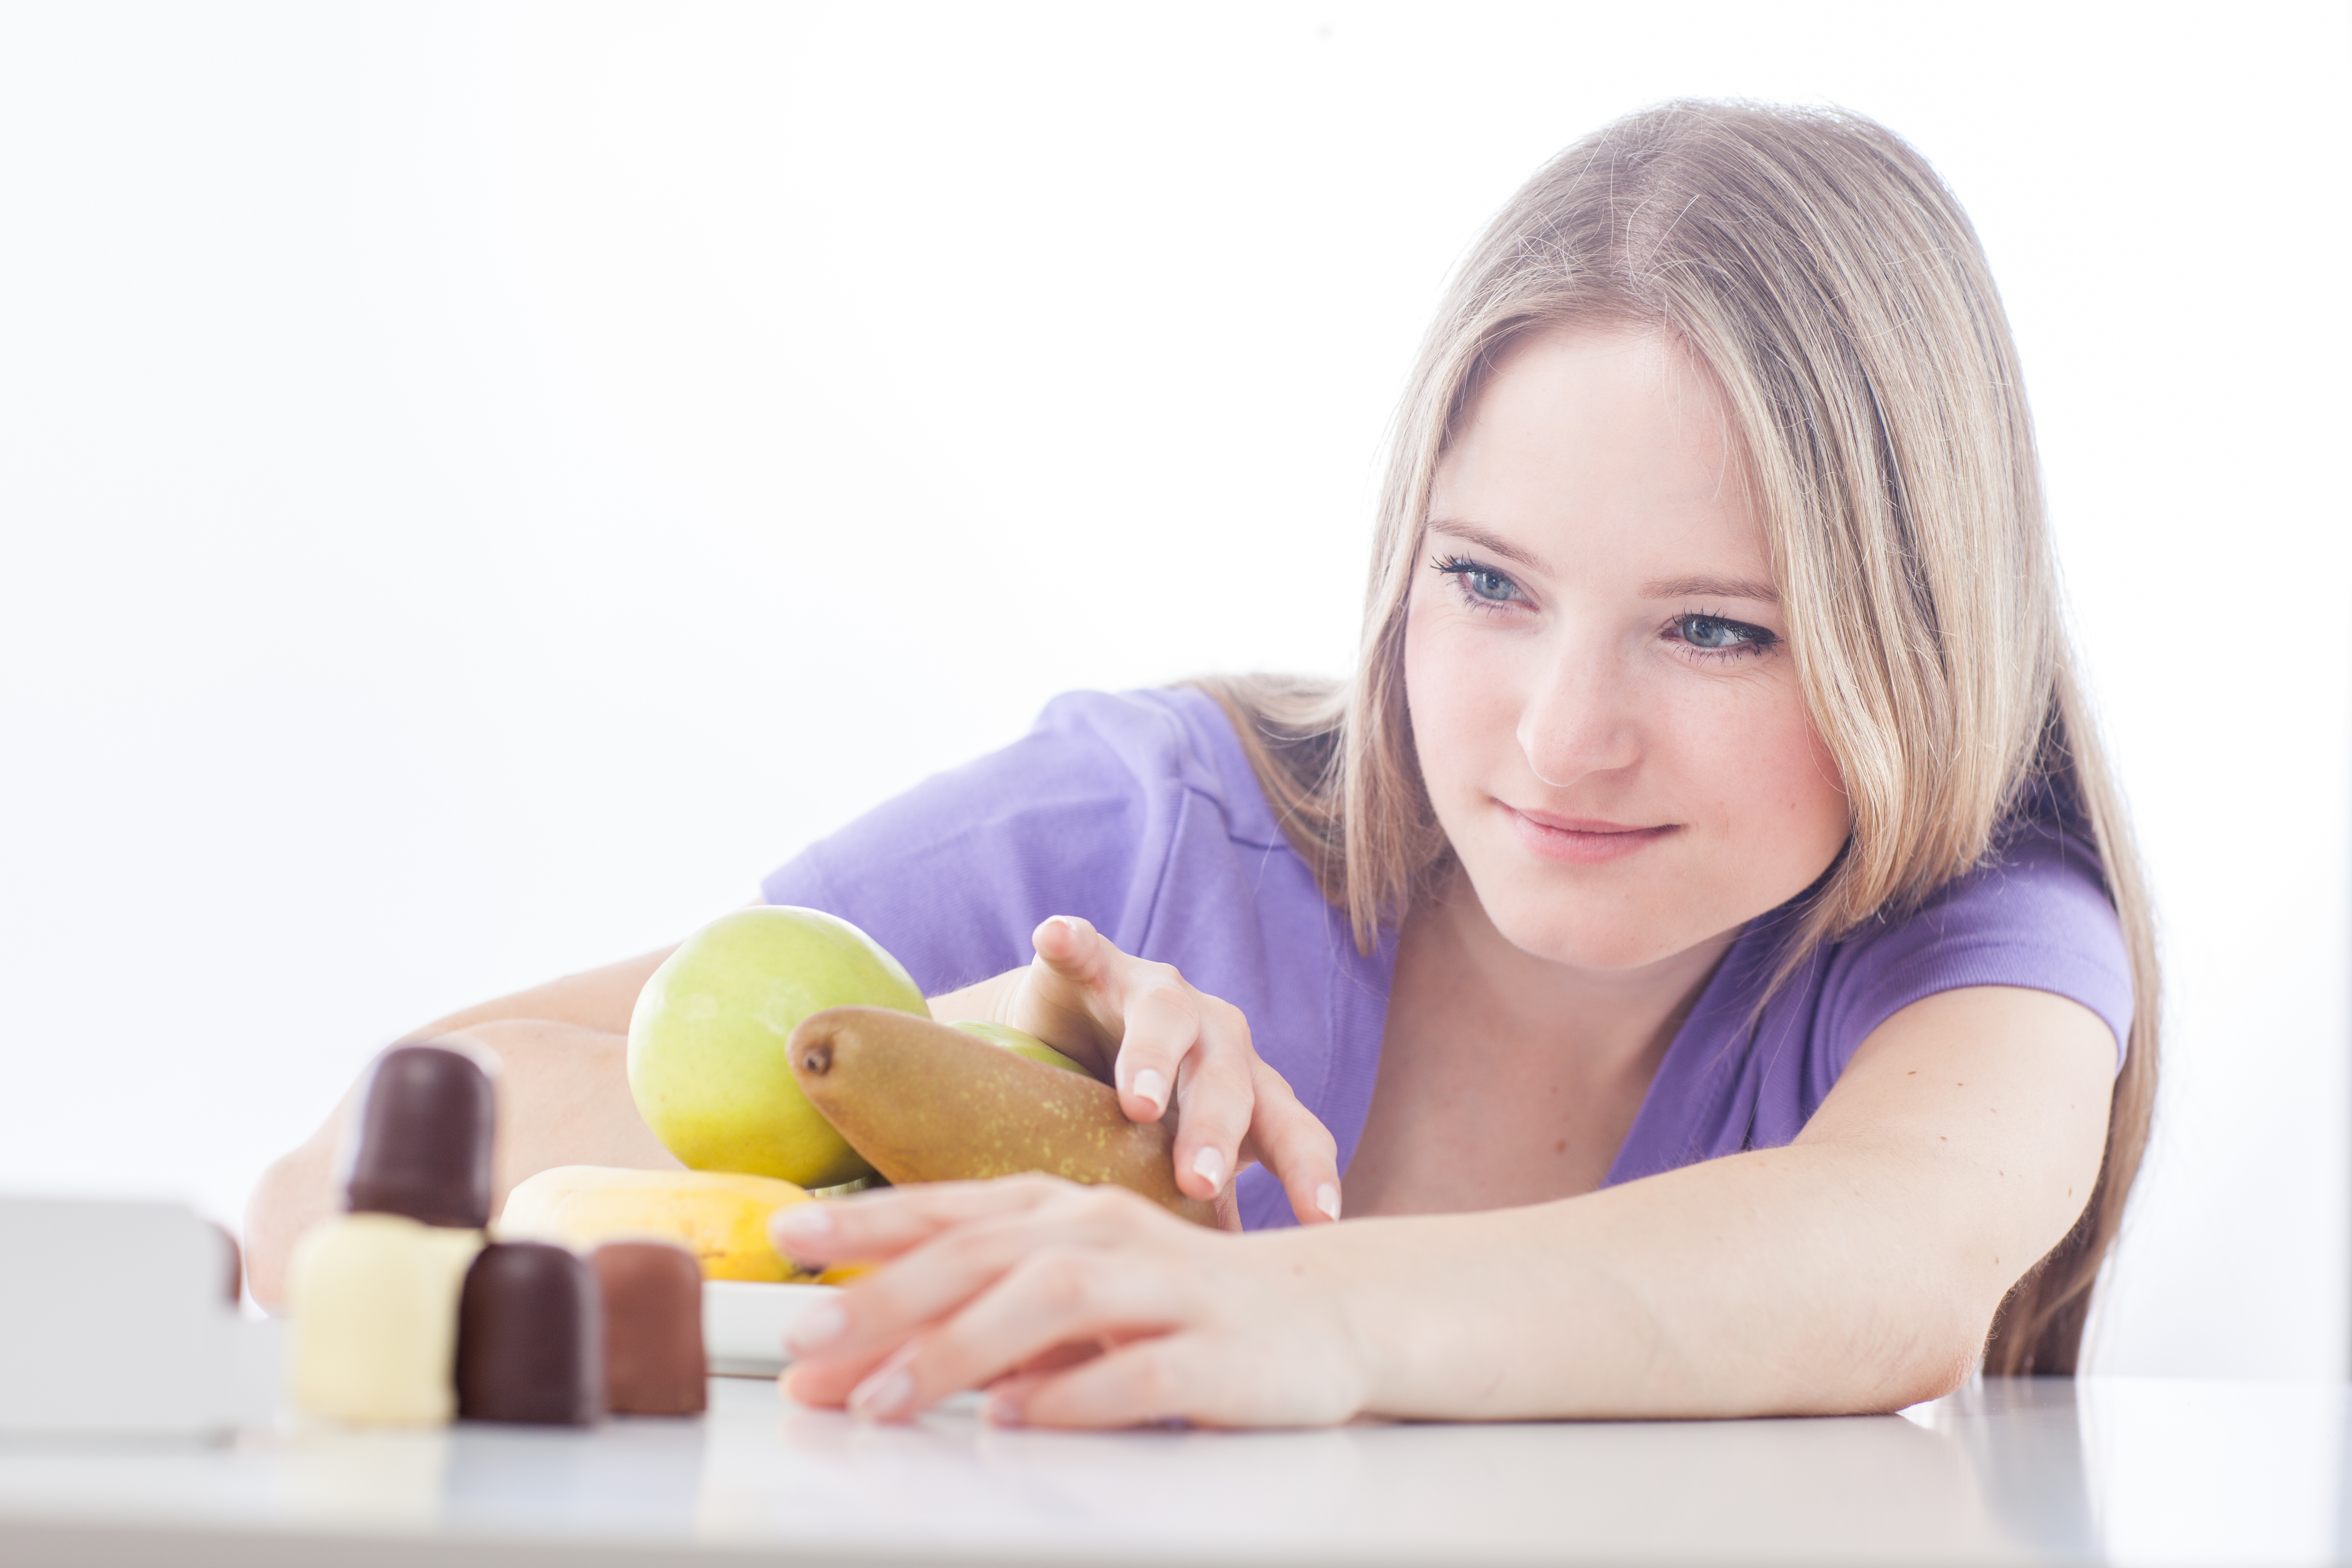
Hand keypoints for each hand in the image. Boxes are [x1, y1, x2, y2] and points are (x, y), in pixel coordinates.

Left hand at [770, 1177, 1371, 1427]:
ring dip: (958, 1350)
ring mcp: (1168, 1290)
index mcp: (1070, 1209)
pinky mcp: (1220, 1354)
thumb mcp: (1079, 1293)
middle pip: (986, 1251)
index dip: (869, 1221)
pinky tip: (1019, 1420)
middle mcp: (1111, 1233)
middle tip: (804, 1340)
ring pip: (1051, 1300)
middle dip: (886, 1294)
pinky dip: (1074, 1395)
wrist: (1331, 1316)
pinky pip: (1139, 1376)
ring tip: (881, 1399)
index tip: (786, 1240)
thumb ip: (989, 1313)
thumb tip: (873, 1358)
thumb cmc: (1180, 1306)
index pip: (954, 1207)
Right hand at [986, 915, 1342, 1225]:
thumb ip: (1207, 1219)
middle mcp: (1215, 1036)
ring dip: (1155, 1057)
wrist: (1069, 1043)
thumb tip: (1235, 1311)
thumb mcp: (1176, 1165)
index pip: (1291, 1132)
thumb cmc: (1141, 1120)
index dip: (1307, 1170)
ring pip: (1167, 1017)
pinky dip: (1072, 942)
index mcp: (1248, 1090)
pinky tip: (1056, 936)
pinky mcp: (1093, 966)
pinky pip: (1082, 950)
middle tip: (1199, 1181)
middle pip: (1228, 1081)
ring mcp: (1154, 993)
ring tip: (1139, 1098)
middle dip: (1216, 1131)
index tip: (1321, 1218)